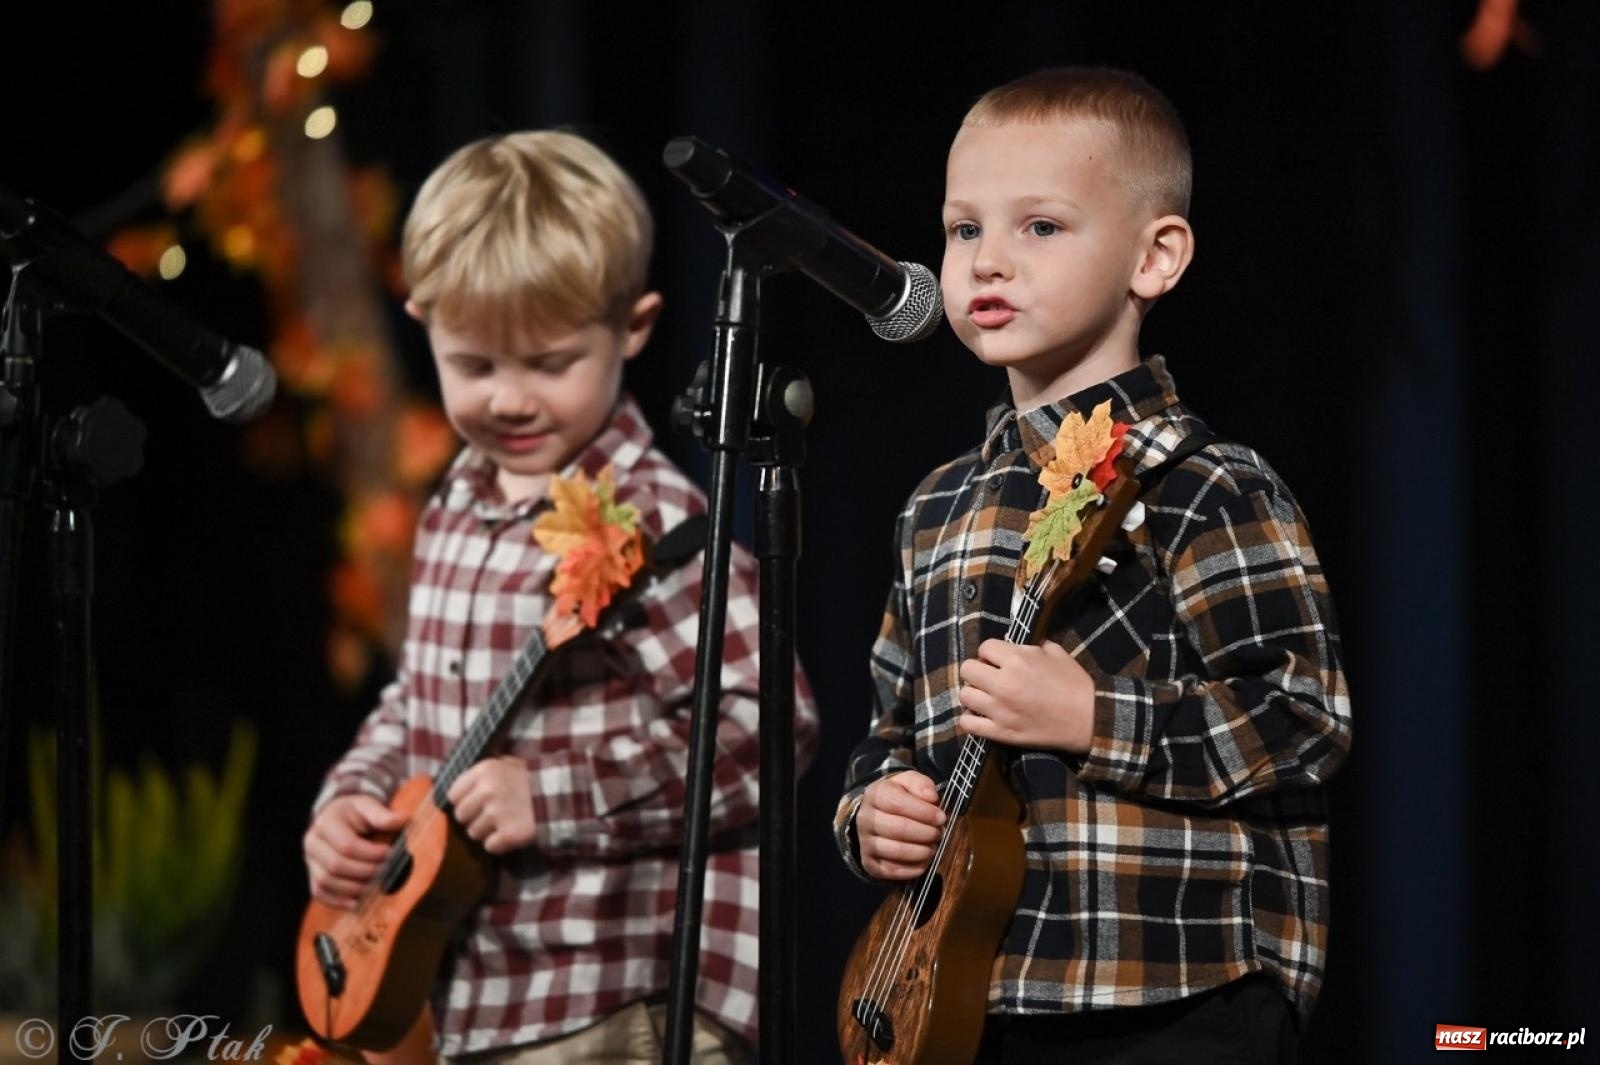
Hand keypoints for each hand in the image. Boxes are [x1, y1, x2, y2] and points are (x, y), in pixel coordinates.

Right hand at [304, 794, 407, 908]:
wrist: (337, 816)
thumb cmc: (356, 812)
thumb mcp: (368, 806)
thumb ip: (383, 814)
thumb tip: (403, 819)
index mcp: (325, 823)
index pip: (347, 846)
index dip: (371, 854)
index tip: (390, 854)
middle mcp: (311, 842)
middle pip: (336, 865)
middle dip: (365, 872)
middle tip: (386, 871)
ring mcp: (309, 860)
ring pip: (326, 882)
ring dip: (353, 888)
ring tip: (375, 885)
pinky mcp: (312, 874)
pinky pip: (320, 892)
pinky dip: (337, 901)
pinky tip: (356, 903)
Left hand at [447, 755, 535, 853]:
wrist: (562, 795)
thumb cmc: (531, 780)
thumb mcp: (508, 764)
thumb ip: (483, 772)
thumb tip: (456, 787)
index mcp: (484, 771)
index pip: (453, 795)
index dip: (464, 801)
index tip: (475, 803)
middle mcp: (487, 791)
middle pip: (461, 816)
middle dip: (474, 818)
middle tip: (492, 815)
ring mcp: (497, 814)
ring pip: (474, 833)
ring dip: (487, 832)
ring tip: (505, 822)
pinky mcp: (509, 834)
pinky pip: (490, 846)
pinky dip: (500, 844)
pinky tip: (512, 833)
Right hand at [856, 771, 945, 880]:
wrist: (878, 815)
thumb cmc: (899, 798)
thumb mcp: (908, 783)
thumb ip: (920, 784)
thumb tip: (931, 797)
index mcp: (875, 795)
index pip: (898, 803)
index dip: (923, 812)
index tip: (941, 817)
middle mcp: (865, 819)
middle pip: (899, 829)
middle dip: (926, 833)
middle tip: (939, 832)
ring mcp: (865, 842)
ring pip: (897, 851)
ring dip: (922, 851)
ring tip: (932, 846)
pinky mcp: (869, 863)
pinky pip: (892, 871)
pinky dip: (913, 868)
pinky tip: (924, 860)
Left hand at [957, 638, 1094, 752]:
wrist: (1089, 719)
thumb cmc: (1075, 684)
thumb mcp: (1056, 653)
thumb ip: (1031, 646)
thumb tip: (1014, 644)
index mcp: (1017, 659)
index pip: (984, 647)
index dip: (991, 653)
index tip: (998, 660)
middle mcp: (1003, 683)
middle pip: (967, 669)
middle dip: (977, 670)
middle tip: (989, 677)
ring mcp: (1000, 709)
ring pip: (965, 695)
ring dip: (974, 694)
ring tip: (985, 697)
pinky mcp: (1001, 732)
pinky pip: (968, 724)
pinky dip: (970, 720)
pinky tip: (981, 716)